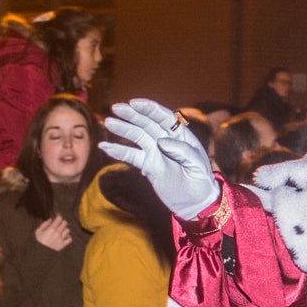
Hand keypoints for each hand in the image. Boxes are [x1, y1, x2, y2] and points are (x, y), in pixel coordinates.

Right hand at [35, 215, 71, 250]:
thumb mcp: (38, 231)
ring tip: (60, 230)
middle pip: (65, 223)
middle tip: (58, 223)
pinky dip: (68, 237)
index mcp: (51, 229)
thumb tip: (50, 220)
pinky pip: (69, 239)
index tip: (57, 215)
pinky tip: (64, 237)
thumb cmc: (38, 242)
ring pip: (68, 230)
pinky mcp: (62, 245)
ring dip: (64, 229)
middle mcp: (57, 233)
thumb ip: (44, 224)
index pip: (59, 219)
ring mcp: (61, 239)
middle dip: (62, 222)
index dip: (58, 216)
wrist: (40, 253)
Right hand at [100, 99, 219, 220]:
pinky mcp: (148, 166)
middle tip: (115, 108)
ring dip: (122, 129)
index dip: (149, 108)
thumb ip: (182, 151)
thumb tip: (161, 141)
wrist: (197, 203)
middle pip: (146, 123)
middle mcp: (166, 140)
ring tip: (108, 123)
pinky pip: (131, 156)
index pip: (163, 117)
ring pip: (137, 137)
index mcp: (180, 135)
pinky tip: (105, 147)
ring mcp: (155, 152)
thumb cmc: (202, 182)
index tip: (134, 103)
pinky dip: (118, 151)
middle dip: (131, 115)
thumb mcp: (198, 165)